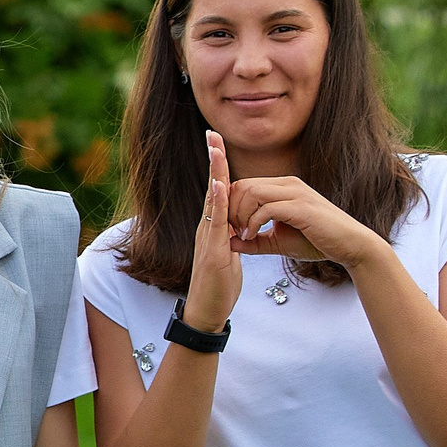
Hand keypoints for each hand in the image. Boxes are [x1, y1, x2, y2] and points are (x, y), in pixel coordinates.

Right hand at [183, 131, 244, 331]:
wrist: (207, 313)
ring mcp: (208, 239)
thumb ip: (232, 239)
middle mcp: (207, 229)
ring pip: (213, 199)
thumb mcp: (229, 257)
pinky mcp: (212, 251)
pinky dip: (217, 201)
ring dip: (215, 172)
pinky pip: (215, 222)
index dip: (220, 167)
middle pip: (212, 187)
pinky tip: (219, 184)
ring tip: (216, 148)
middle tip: (212, 133)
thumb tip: (239, 227)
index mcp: (215, 229)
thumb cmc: (218, 287)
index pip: (219, 192)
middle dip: (213, 159)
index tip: (219, 144)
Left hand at [226, 172, 383, 271]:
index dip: (230, 205)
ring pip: (251, 192)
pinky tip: (252, 237)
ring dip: (240, 215)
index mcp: (282, 188)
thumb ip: (253, 241)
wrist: (349, 245)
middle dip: (231, 209)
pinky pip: (266, 208)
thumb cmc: (315, 242)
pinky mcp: (302, 206)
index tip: (231, 228)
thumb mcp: (277, 241)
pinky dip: (253, 223)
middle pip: (242, 185)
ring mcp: (295, 193)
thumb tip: (229, 242)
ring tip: (244, 235)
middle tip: (235, 231)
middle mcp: (288, 184)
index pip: (243, 185)